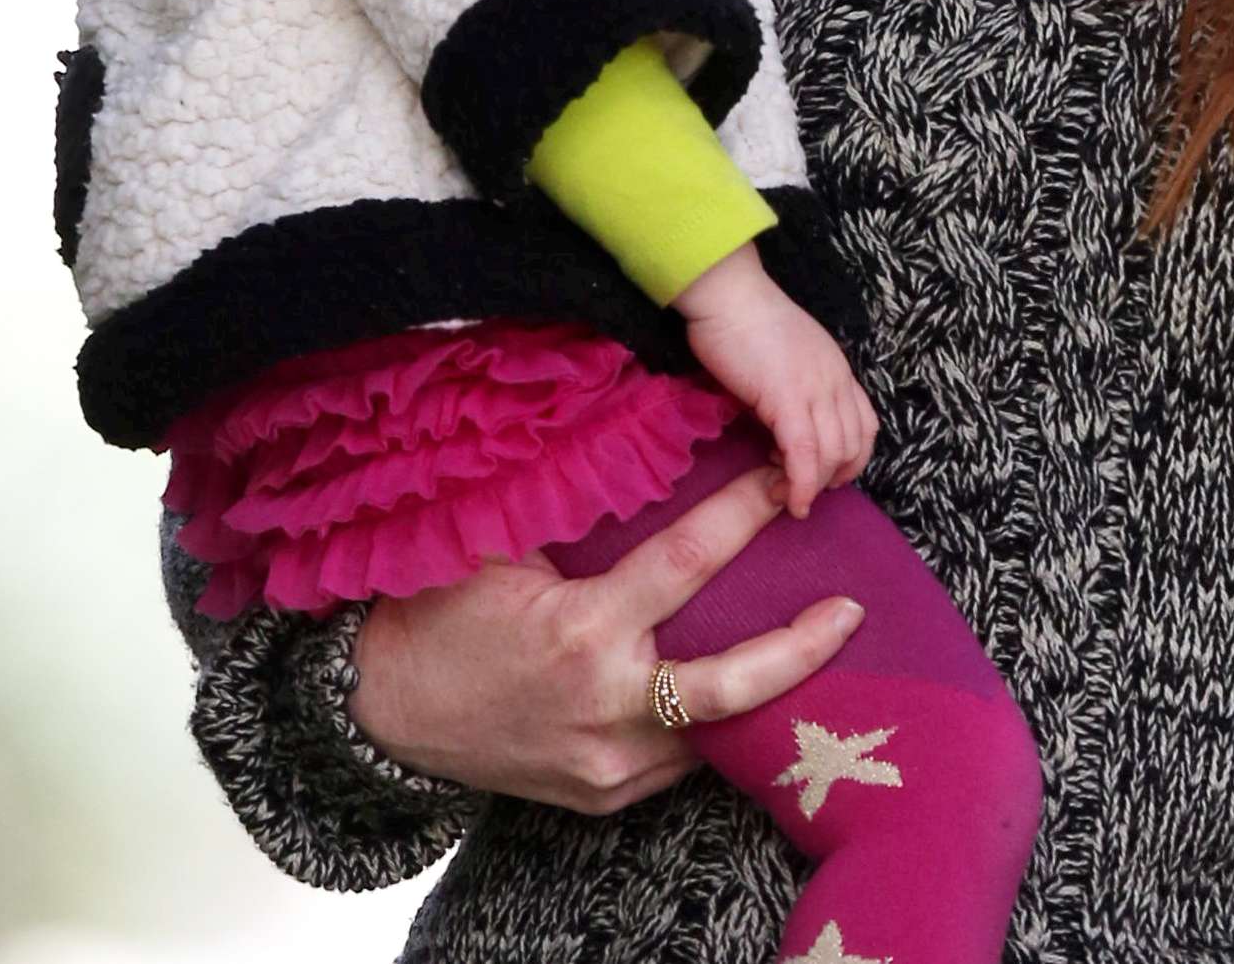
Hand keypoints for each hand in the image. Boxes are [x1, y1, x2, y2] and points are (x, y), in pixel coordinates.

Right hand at [349, 465, 863, 812]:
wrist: (381, 713)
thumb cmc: (436, 615)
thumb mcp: (496, 548)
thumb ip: (572, 507)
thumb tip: (636, 437)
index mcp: (582, 631)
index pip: (689, 562)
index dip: (745, 513)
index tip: (784, 479)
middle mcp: (606, 706)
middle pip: (733, 683)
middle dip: (802, 647)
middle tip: (853, 610)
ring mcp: (608, 764)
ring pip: (713, 730)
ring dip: (766, 690)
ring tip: (816, 648)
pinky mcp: (603, 796)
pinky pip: (678, 760)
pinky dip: (712, 724)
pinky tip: (745, 691)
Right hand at [674, 243, 878, 517]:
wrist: (728, 295)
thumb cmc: (743, 322)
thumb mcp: (784, 359)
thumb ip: (794, 390)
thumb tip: (782, 428)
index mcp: (837, 369)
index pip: (866, 425)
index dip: (852, 459)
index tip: (825, 476)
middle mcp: (835, 380)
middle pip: (854, 444)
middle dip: (832, 478)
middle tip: (800, 489)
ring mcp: (816, 389)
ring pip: (833, 455)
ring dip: (813, 486)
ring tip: (785, 494)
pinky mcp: (788, 398)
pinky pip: (805, 454)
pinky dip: (800, 484)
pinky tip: (788, 498)